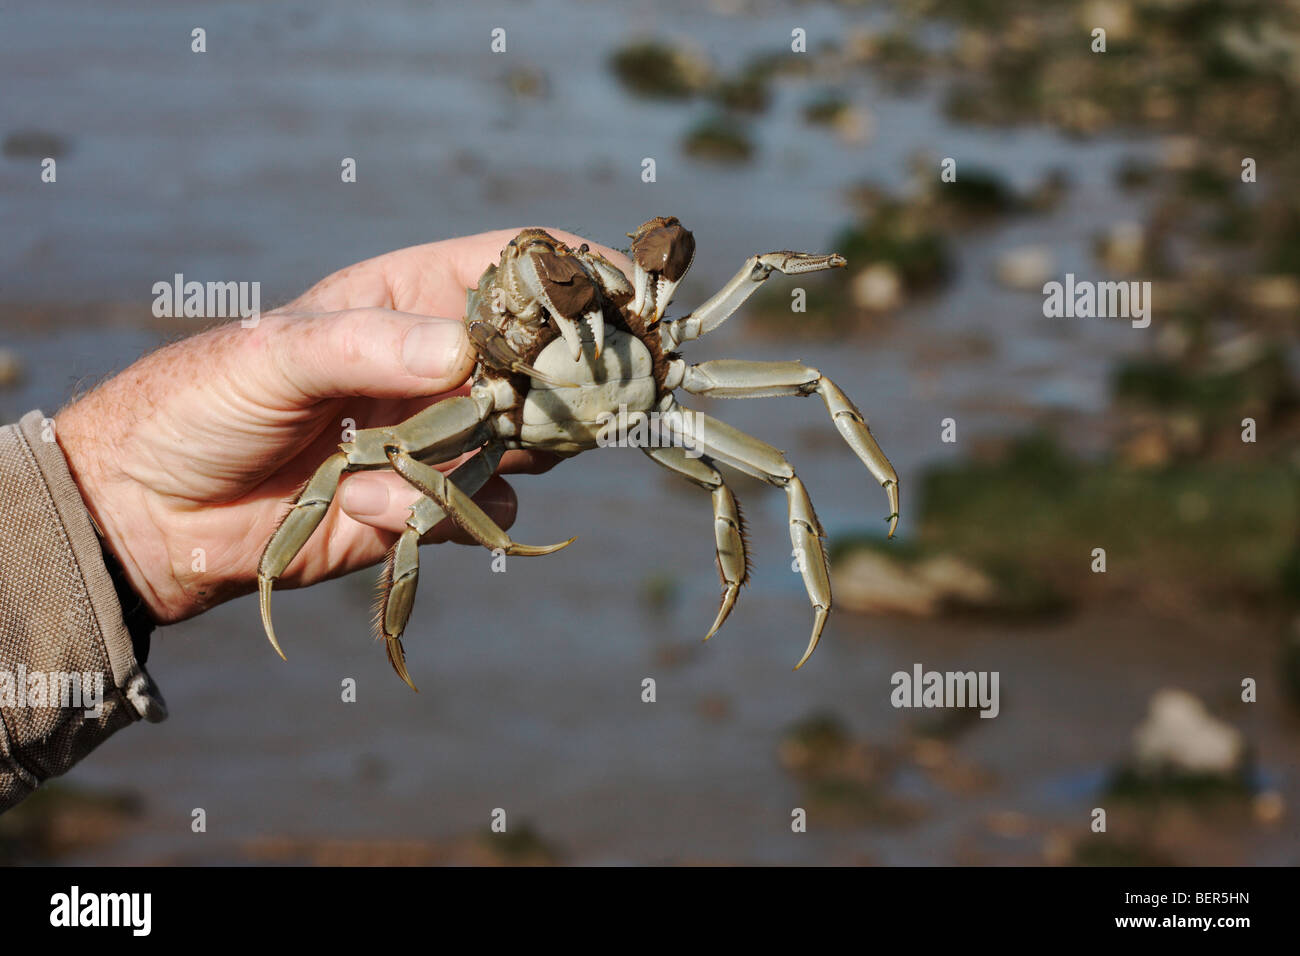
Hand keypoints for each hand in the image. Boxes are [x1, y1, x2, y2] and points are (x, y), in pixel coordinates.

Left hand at [56, 229, 628, 623]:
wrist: (149, 513)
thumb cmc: (201, 402)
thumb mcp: (275, 354)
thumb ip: (368, 346)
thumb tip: (464, 355)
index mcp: (405, 299)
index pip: (511, 269)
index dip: (575, 272)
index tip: (634, 290)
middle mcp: (436, 364)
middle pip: (543, 360)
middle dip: (572, 378)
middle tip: (601, 396)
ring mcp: (438, 434)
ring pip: (527, 440)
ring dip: (506, 453)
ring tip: (435, 456)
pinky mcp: (426, 503)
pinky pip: (483, 507)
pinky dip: (450, 511)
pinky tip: (379, 508)